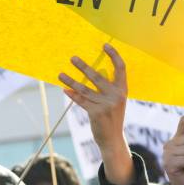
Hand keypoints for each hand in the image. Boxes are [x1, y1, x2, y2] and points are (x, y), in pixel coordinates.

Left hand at [59, 43, 132, 184]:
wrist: (113, 140)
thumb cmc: (111, 118)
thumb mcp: (115, 102)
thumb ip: (107, 89)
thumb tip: (92, 73)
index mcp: (123, 90)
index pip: (121, 68)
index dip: (114, 55)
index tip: (105, 45)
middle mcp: (116, 95)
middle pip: (97, 76)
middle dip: (83, 67)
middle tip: (72, 58)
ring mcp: (106, 104)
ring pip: (85, 89)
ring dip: (71, 80)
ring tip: (60, 74)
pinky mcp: (96, 113)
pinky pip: (81, 101)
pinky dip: (72, 94)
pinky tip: (64, 88)